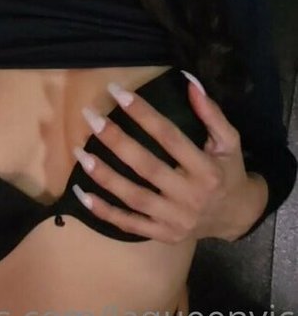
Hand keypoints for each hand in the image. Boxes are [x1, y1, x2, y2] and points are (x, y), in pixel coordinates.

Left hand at [73, 77, 267, 243]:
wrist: (236, 217)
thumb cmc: (229, 171)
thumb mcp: (229, 140)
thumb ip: (211, 112)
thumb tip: (189, 81)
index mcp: (206, 170)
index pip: (169, 137)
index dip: (143, 113)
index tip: (117, 92)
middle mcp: (190, 197)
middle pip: (146, 167)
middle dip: (115, 141)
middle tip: (90, 117)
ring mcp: (174, 220)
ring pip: (133, 197)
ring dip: (104, 175)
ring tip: (80, 152)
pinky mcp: (163, 234)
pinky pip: (129, 225)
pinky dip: (104, 212)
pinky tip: (81, 194)